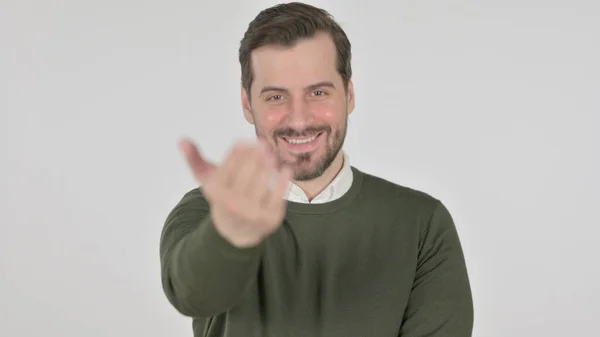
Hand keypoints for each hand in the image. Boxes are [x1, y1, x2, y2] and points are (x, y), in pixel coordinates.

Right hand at [178, 138, 292, 247]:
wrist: (236, 232)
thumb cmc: (222, 197)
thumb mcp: (207, 181)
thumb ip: (194, 160)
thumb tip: (181, 140)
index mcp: (217, 192)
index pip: (230, 163)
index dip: (240, 149)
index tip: (246, 141)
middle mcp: (234, 204)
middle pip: (249, 169)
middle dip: (256, 154)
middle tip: (263, 144)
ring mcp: (253, 212)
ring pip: (263, 180)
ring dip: (269, 163)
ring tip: (270, 156)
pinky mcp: (270, 217)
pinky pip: (279, 194)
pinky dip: (283, 179)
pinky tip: (285, 169)